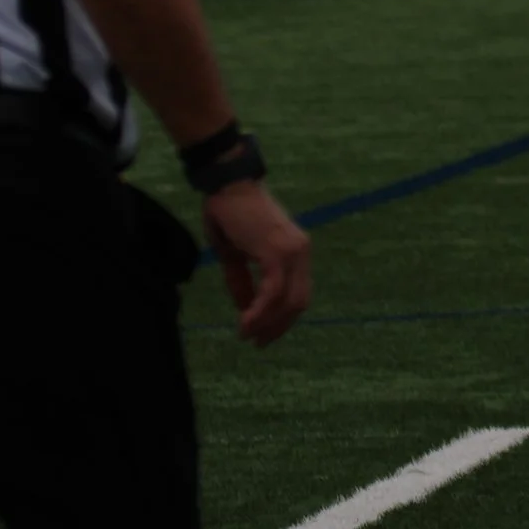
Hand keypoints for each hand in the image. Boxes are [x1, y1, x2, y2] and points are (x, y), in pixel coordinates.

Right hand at [202, 180, 312, 347]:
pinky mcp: (276, 252)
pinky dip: (260, 312)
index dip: (283, 318)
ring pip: (288, 301)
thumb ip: (242, 281)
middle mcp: (301, 251)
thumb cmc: (230, 214)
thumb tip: (245, 310)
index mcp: (296, 251)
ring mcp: (292, 251)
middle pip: (299, 302)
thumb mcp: (235, 255)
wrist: (228, 184)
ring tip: (246, 335)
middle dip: (279, 327)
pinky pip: (272, 292)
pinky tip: (245, 324)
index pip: (299, 293)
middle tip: (257, 343)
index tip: (262, 336)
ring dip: (267, 323)